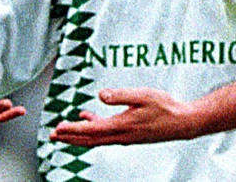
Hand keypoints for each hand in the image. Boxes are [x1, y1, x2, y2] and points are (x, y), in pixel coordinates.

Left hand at [49, 88, 201, 146]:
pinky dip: (94, 129)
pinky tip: (90, 117)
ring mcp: (125, 138)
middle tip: (53, 134)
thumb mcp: (143, 95)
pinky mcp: (129, 135)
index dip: (73, 129)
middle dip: (70, 137)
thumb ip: (121, 95)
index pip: (91, 130)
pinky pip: (106, 136)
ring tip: (64, 130)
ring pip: (96, 139)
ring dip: (79, 135)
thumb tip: (100, 95)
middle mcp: (121, 136)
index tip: (58, 128)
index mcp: (121, 126)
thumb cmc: (165, 107)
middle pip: (89, 139)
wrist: (182, 123)